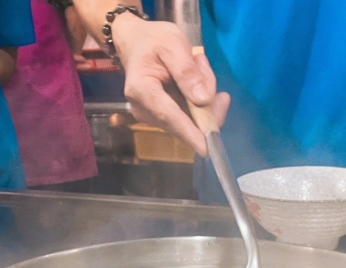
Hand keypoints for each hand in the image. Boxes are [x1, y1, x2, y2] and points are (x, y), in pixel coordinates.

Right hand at [111, 14, 230, 155]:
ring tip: (196, 64)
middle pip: (184, 122)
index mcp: (142, 90)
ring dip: (204, 98)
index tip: (207, 148)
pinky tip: (196, 77)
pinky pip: (190, 118)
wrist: (137, 43)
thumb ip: (187, 71)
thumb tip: (203, 98)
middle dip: (206, 104)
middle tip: (204, 67)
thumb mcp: (173, 44)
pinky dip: (200, 101)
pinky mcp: (163, 119)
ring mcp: (153, 117)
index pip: (169, 116)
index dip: (190, 132)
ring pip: (190, 121)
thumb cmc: (153, 41)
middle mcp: (144, 110)